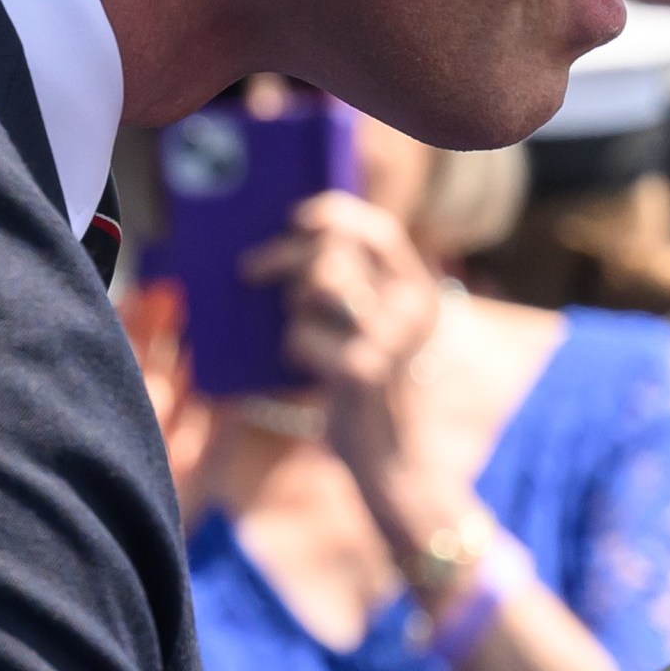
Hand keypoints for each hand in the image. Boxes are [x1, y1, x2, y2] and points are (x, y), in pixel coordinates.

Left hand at [247, 190, 450, 460]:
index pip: (380, 232)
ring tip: (295, 325)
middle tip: (251, 271)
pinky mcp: (363, 370)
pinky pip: (301, 335)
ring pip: (320, 284)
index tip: (295, 219)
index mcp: (419, 292)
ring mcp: (391, 338)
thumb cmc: (362, 384)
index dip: (335, 215)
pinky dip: (293, 348)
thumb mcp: (367, 327)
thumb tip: (292, 239)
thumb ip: (349, 284)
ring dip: (293, 303)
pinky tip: (304, 369)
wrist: (384, 455)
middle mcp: (412, 308)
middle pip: (335, 253)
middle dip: (284, 257)